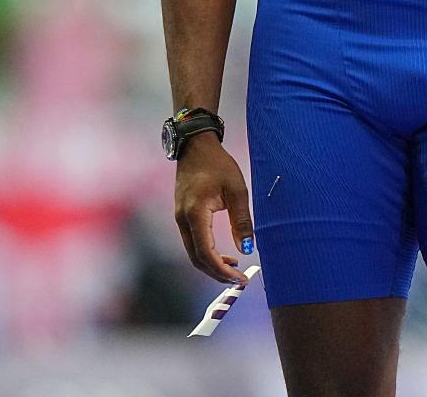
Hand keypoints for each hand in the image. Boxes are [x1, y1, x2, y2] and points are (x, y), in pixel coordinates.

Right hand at [173, 134, 253, 284]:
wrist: (195, 146)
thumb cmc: (217, 164)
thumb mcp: (236, 190)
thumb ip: (241, 221)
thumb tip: (247, 249)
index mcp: (195, 213)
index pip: (205, 253)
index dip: (222, 271)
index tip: (240, 278)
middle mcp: (183, 220)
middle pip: (197, 259)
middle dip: (217, 273)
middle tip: (238, 280)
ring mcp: (179, 219)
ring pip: (193, 253)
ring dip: (212, 265)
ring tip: (234, 268)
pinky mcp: (181, 216)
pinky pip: (192, 243)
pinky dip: (206, 254)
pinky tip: (223, 255)